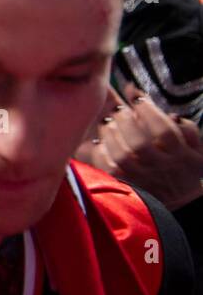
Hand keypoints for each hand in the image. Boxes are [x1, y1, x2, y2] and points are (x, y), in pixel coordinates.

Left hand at [74, 83, 202, 210]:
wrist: (182, 198)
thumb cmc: (186, 163)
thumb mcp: (195, 145)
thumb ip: (184, 126)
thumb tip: (168, 114)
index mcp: (183, 155)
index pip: (164, 132)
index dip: (148, 110)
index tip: (136, 96)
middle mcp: (163, 167)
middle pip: (139, 144)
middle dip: (125, 120)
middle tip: (118, 109)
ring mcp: (144, 178)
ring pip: (122, 156)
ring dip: (111, 134)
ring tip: (108, 122)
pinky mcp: (127, 185)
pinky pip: (108, 169)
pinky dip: (101, 152)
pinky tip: (101, 141)